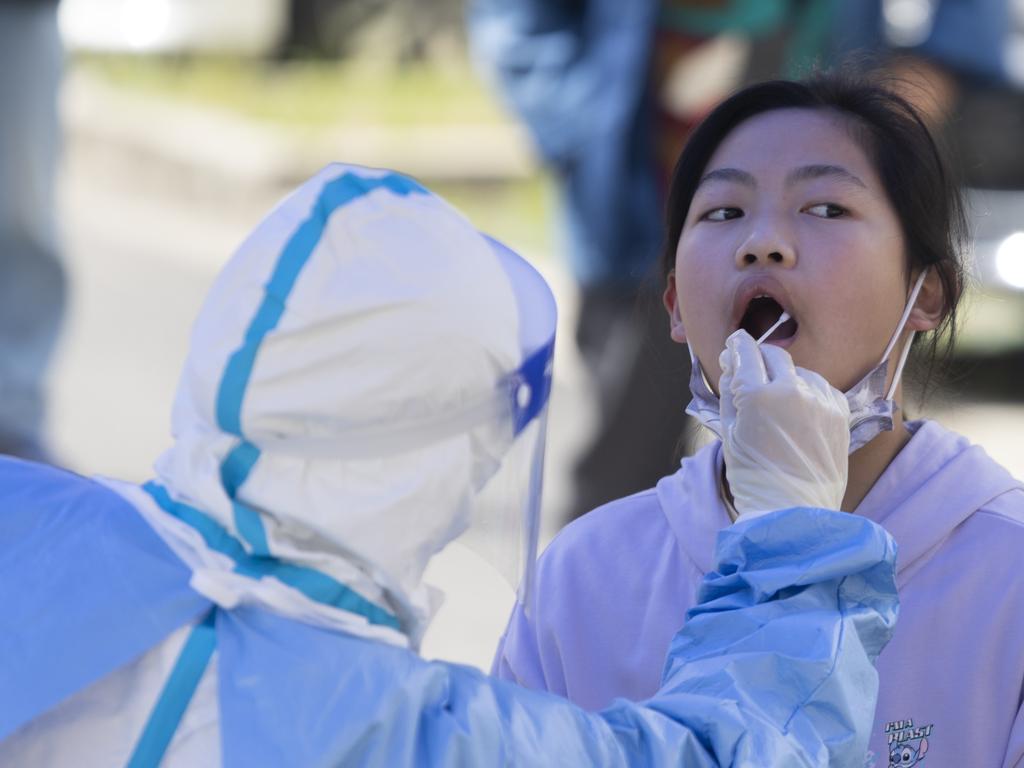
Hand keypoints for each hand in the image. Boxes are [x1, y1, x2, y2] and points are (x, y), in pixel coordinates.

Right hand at [718, 330, 850, 518]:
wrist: (792, 510)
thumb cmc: (754, 475)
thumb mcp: (729, 431)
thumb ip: (730, 392)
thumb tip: (732, 364)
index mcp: (757, 396)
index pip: (745, 352)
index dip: (736, 346)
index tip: (734, 345)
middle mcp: (792, 391)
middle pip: (774, 354)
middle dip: (760, 357)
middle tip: (750, 370)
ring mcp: (820, 400)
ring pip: (799, 370)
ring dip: (785, 377)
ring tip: (777, 401)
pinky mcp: (840, 412)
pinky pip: (820, 387)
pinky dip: (808, 392)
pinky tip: (799, 410)